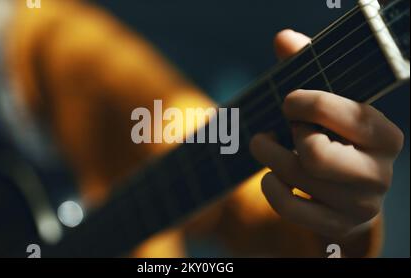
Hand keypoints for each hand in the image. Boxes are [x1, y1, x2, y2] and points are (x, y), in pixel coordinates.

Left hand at [249, 30, 403, 237]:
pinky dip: (270, 188)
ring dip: (269, 156)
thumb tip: (284, 39)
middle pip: (315, 154)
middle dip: (285, 136)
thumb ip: (308, 66)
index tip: (288, 101)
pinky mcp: (336, 226)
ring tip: (266, 145)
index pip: (344, 114)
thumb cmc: (335, 136)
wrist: (350, 191)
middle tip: (278, 130)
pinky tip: (270, 176)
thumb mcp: (328, 102)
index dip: (305, 103)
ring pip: (296, 178)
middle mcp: (378, 174)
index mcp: (385, 136)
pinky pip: (290, 208)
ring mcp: (359, 205)